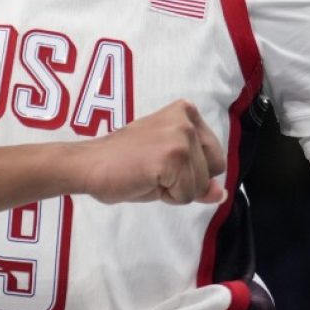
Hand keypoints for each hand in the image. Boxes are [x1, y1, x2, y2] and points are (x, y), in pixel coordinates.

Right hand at [74, 100, 226, 206]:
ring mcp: (181, 137)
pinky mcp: (173, 157)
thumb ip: (198, 177)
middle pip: (214, 170)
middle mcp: (188, 120)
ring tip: (148, 173)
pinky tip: (146, 179)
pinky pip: (186, 196)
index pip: (215, 158)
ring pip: (200, 186)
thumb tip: (221, 194)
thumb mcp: (169, 166)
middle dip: (188, 181)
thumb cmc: (124, 164)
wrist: (89, 164)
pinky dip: (167, 197)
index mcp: (187, 113)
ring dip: (175, 190)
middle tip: (154, 169)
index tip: (161, 162)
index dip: (192, 171)